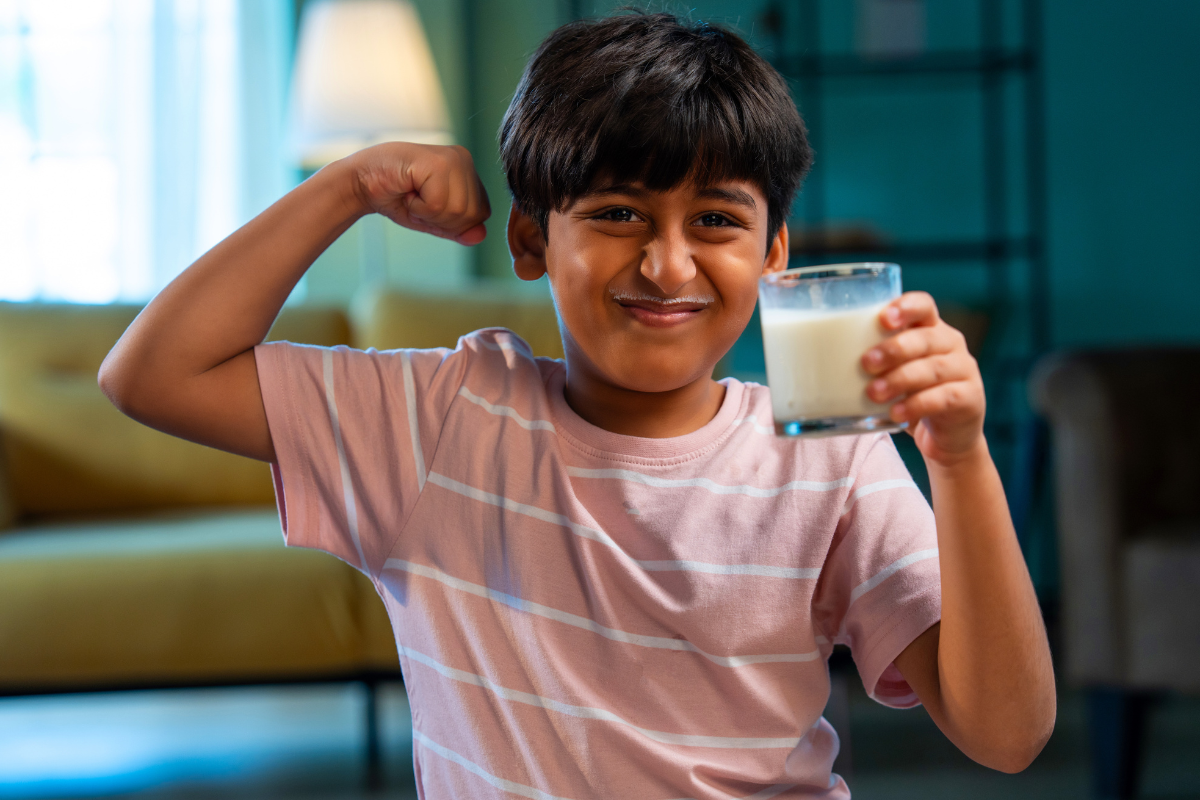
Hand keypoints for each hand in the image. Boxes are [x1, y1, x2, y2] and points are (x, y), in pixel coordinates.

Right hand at [346, 142, 490, 244]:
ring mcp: (452, 158)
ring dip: (427, 213)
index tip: (428, 207)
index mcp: (468, 171)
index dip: (453, 223)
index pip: (482, 214)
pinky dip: (418, 207)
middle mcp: (464, 160)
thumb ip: (458, 229)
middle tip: (417, 200)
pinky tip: (407, 189)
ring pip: (457, 210)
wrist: (361, 182)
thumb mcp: (433, 220)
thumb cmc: (397, 198)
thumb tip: (480, 236)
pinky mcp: (436, 162)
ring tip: (412, 194)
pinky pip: (437, 204)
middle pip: (472, 215)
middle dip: (440, 219)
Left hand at [862, 292, 984, 465]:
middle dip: (894, 349)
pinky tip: (894, 414)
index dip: (905, 308)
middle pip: (925, 338)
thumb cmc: (910, 396)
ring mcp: (964, 371)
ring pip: (932, 369)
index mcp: (931, 329)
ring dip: (900, 380)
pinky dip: (915, 406)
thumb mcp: (893, 373)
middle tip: (865, 363)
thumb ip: (870, 361)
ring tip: (873, 393)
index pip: (924, 306)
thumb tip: (813, 362)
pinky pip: (942, 398)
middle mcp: (951, 344)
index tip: (883, 318)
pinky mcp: (969, 399)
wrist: (947, 437)